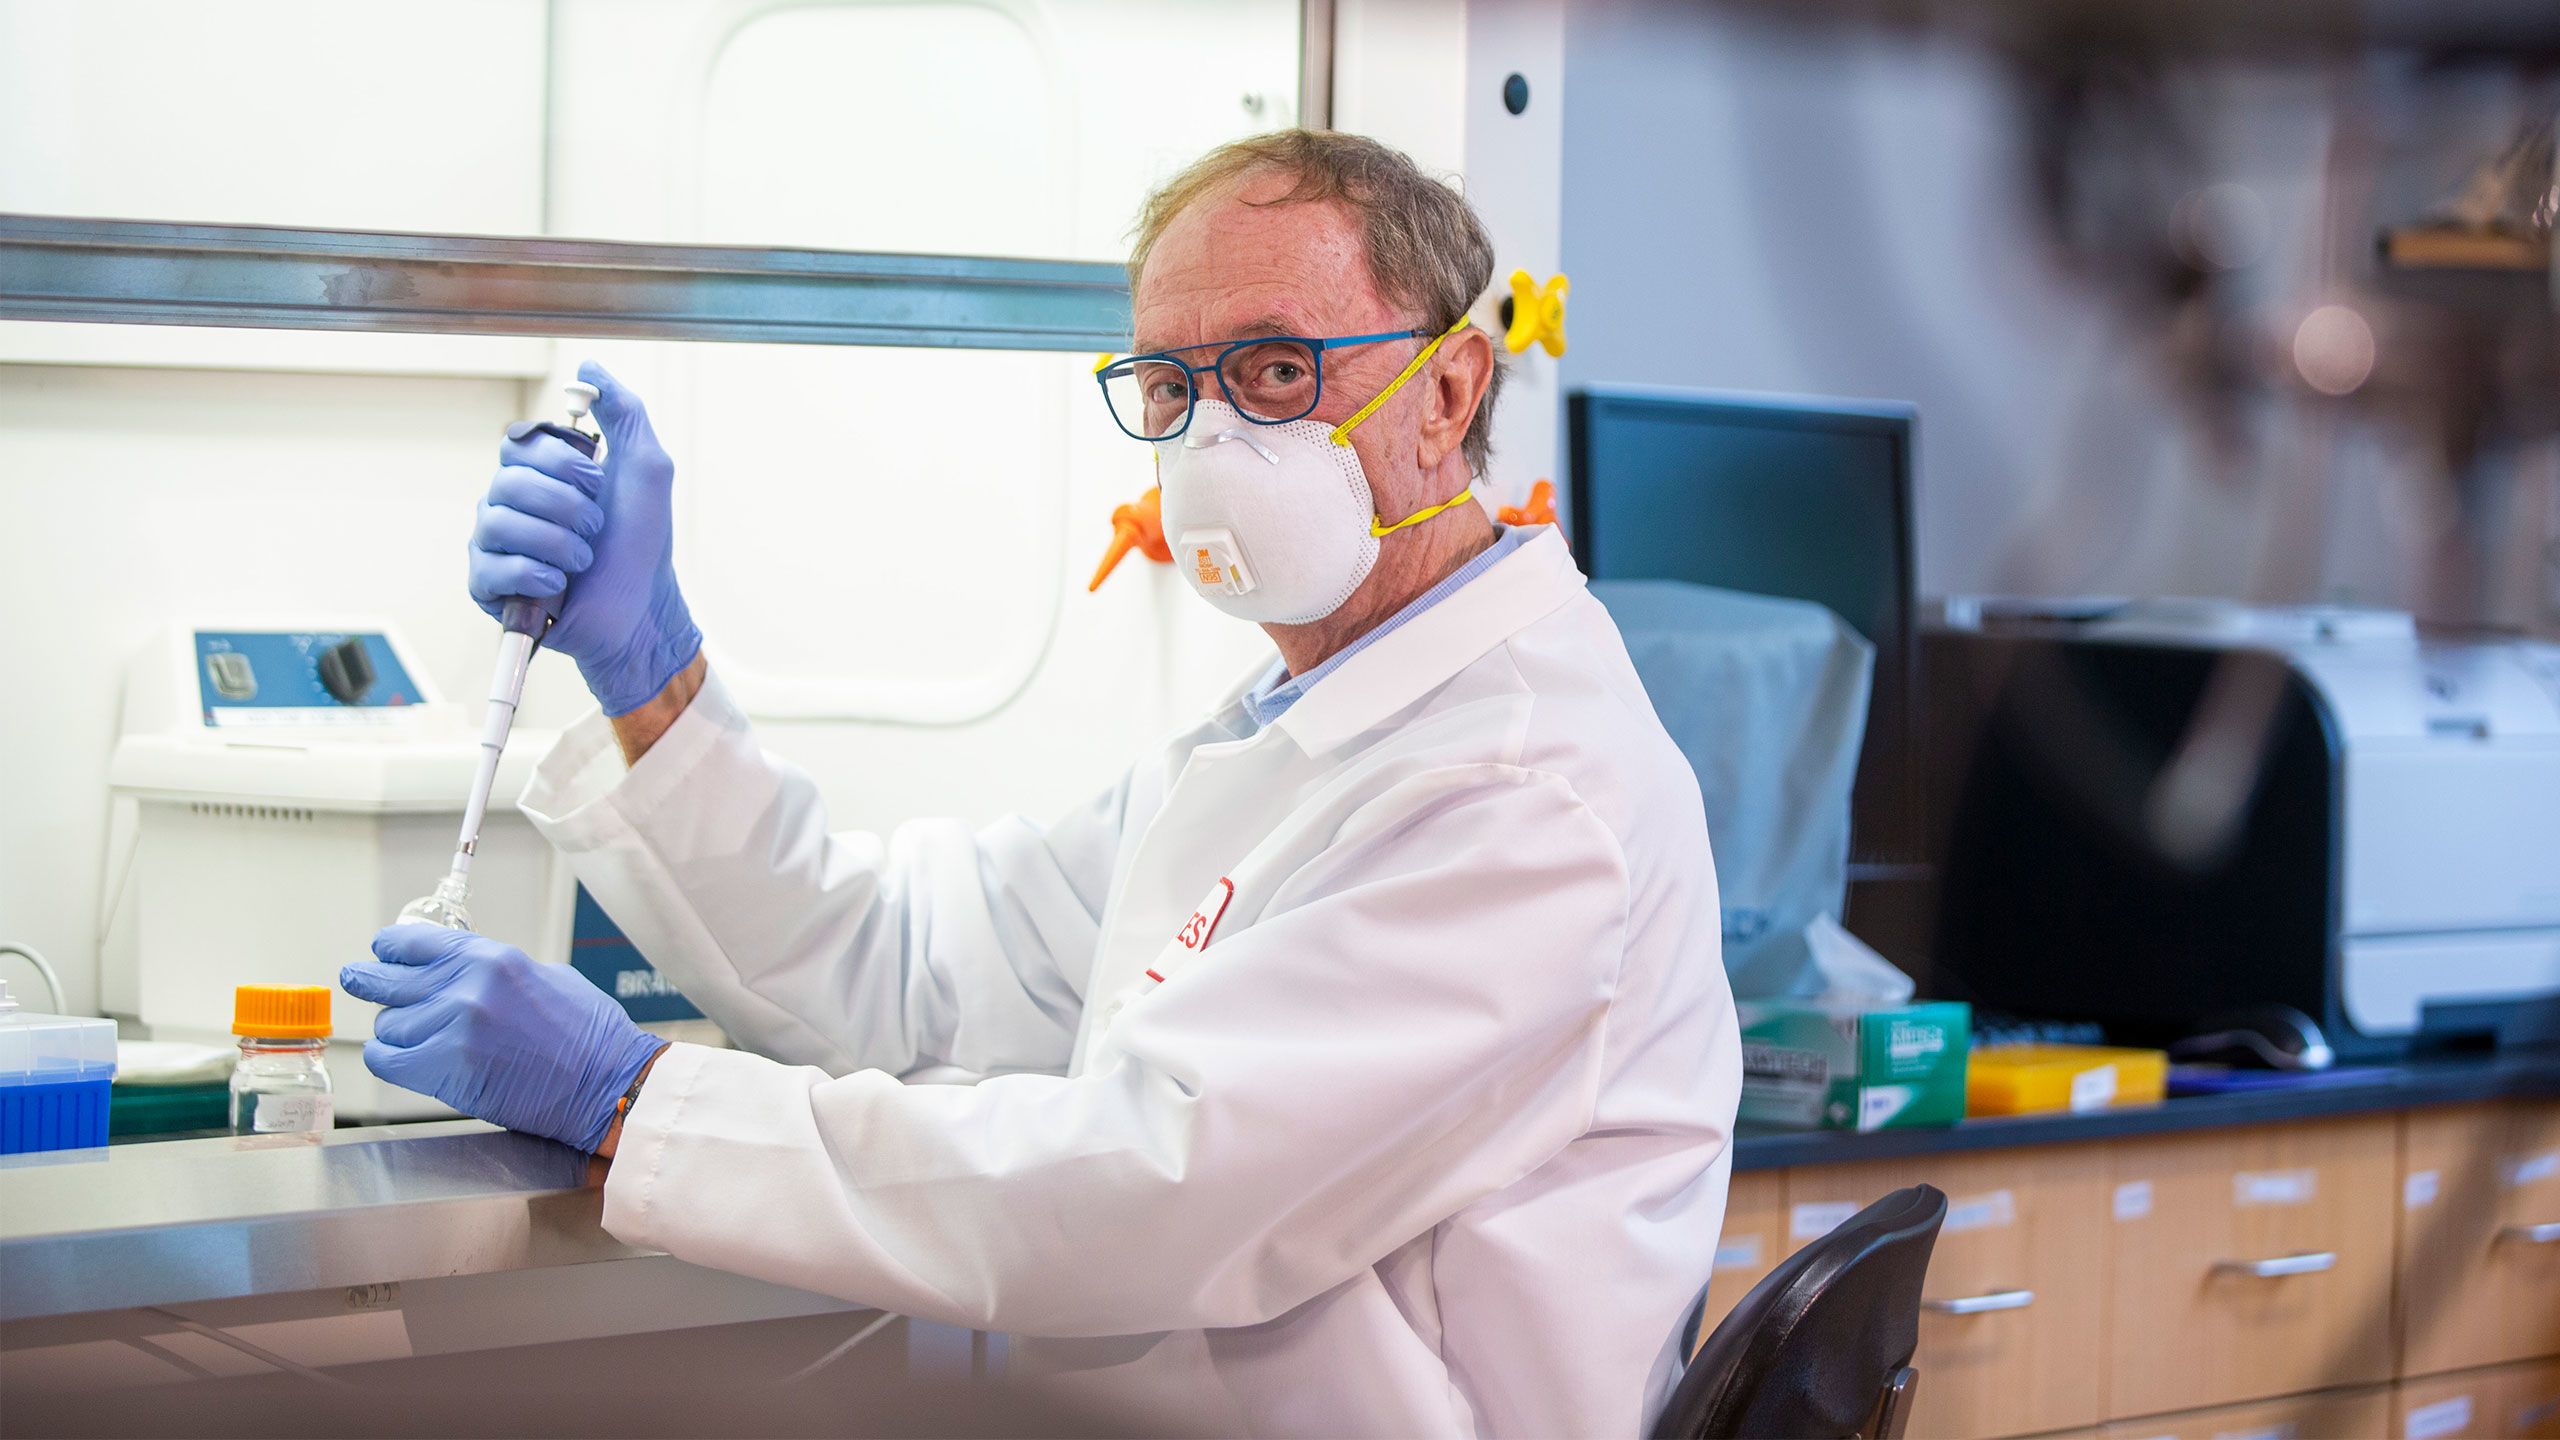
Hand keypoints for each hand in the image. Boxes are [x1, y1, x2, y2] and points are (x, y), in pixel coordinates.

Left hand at [341, 924, 666, 1152]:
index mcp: (492, 958)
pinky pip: (388, 1060)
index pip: (416, 942)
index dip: (390, 948)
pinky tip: (399, 1058)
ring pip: (388, 1025)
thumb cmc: (589, 1036)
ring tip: (410, 1038)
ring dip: (394, 1032)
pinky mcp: (446, 1070)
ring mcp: (454, 1028)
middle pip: (389, 981)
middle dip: (368, 981)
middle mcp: (467, 987)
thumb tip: (461, 972)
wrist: (608, 1082)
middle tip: (356, 978)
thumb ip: (494, 973)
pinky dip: (388, 1059)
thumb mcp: (544, 978)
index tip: (380, 952)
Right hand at [468, 360, 702, 716]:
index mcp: (540, 473)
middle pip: (507, 482)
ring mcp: (495, 544)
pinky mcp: (488, 586)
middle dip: (565, 507)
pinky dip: (534, 576)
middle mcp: (510, 503)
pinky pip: (489, 568)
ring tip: (583, 562)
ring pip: (498, 523)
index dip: (560, 463)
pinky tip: (558, 586)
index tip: (597, 480)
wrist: (641, 609)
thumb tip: (588, 367)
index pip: (519, 445)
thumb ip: (623, 412)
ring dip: (556, 544)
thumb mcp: (647, 467)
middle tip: (595, 528)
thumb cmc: (643, 542)